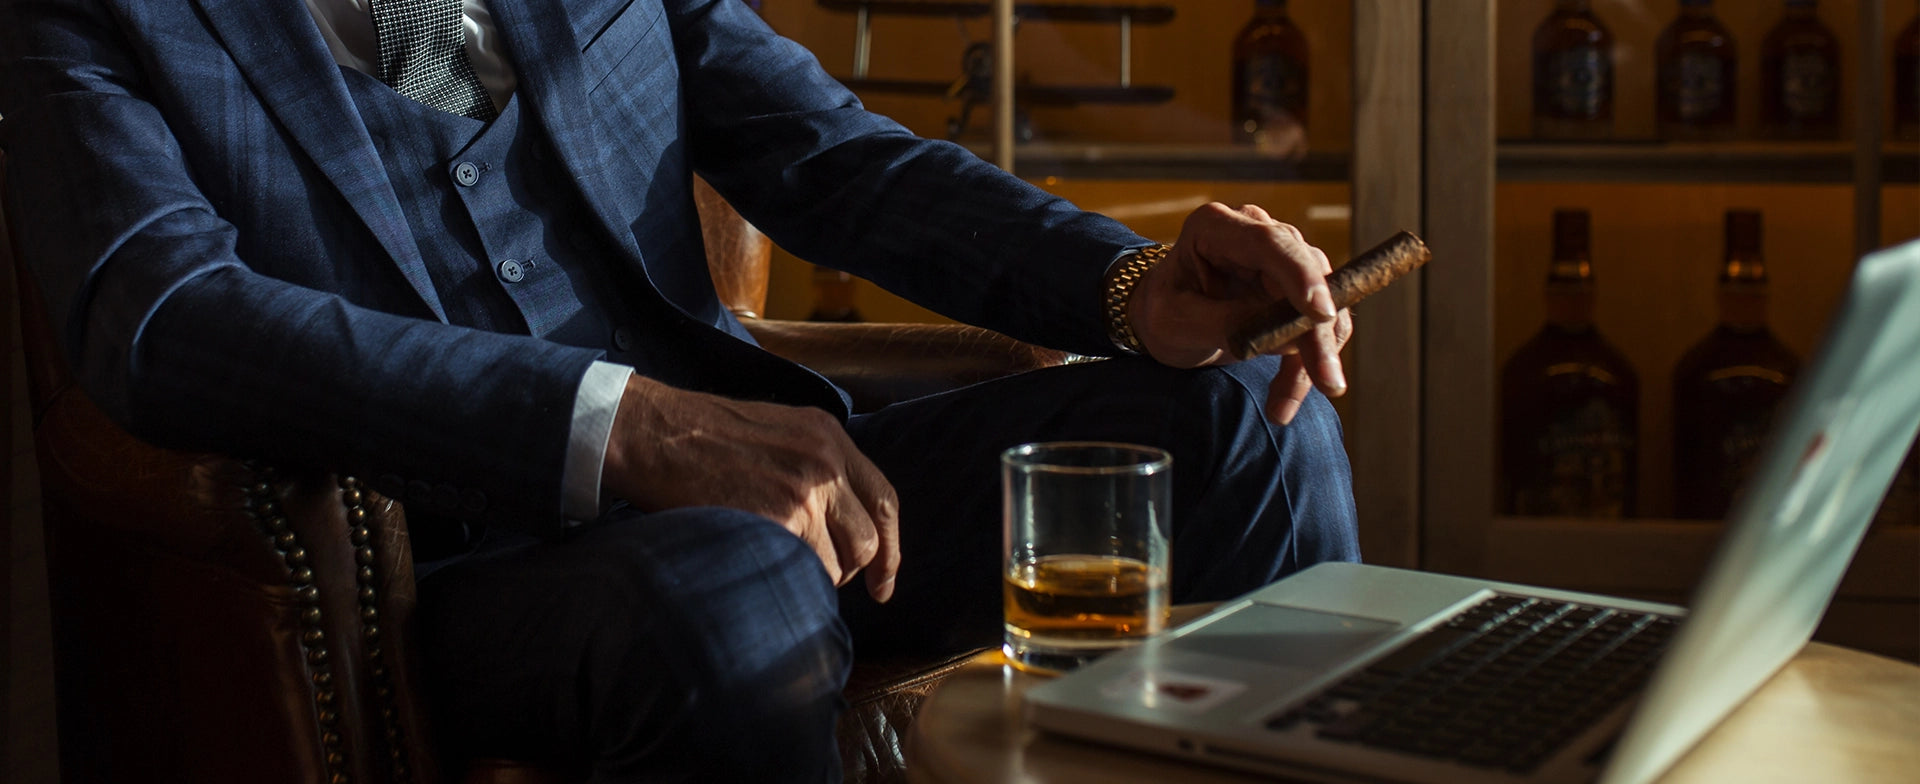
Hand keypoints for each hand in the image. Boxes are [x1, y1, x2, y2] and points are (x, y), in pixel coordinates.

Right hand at [601, 374, 900, 601]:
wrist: (654, 433)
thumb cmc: (700, 436)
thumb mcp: (775, 429)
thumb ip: (813, 463)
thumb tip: (834, 521)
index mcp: (828, 435)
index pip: (884, 499)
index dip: (890, 548)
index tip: (883, 581)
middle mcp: (825, 462)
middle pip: (868, 539)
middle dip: (852, 572)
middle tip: (825, 583)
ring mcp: (804, 491)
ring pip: (838, 562)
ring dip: (816, 579)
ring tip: (781, 570)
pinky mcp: (778, 519)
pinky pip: (804, 571)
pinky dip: (790, 582)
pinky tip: (764, 572)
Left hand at [1128, 202, 1353, 425]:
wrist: (1169, 320)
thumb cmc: (1164, 312)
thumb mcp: (1177, 321)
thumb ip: (1227, 323)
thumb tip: (1287, 337)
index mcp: (1216, 227)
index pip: (1268, 243)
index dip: (1300, 275)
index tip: (1321, 312)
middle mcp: (1259, 234)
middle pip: (1307, 274)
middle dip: (1317, 331)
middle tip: (1326, 381)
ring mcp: (1284, 261)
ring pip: (1324, 304)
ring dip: (1314, 358)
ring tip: (1281, 406)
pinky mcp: (1298, 293)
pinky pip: (1319, 328)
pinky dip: (1308, 366)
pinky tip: (1283, 401)